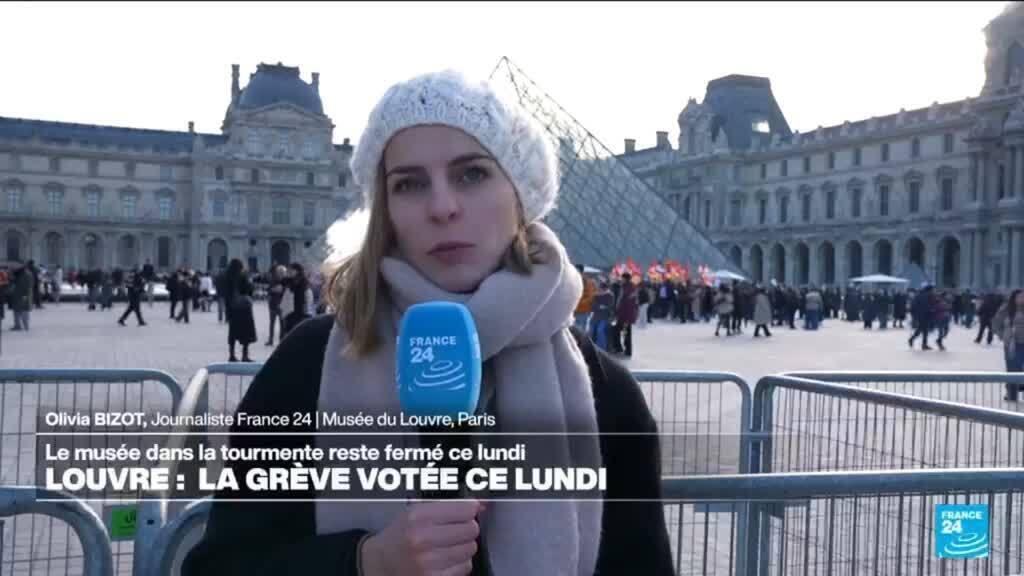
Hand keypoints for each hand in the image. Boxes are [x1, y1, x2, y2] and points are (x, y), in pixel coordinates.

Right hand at [360, 500, 482, 575]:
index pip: (465, 509)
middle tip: (455, 531)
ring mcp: (428, 562)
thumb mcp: (418, 511)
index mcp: (418, 517)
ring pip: (470, 549)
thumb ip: (449, 505)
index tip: (467, 512)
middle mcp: (422, 539)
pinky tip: (445, 560)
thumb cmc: (401, 535)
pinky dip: (459, 563)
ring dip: (464, 547)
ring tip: (448, 546)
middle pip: (471, 530)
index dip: (469, 510)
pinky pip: (465, 567)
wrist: (380, 563)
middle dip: (467, 529)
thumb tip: (481, 505)